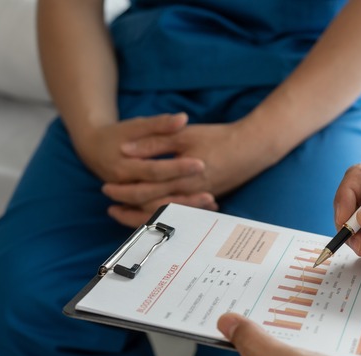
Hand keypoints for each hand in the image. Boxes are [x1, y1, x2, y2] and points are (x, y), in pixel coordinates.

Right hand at [73, 114, 218, 226]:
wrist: (94, 149)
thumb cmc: (118, 135)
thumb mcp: (136, 126)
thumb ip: (159, 124)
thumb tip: (182, 118)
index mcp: (124, 167)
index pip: (154, 171)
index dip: (177, 168)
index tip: (200, 164)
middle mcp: (126, 187)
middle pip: (156, 196)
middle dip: (183, 196)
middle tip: (209, 192)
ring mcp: (130, 199)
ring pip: (158, 210)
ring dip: (183, 208)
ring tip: (210, 202)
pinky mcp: (138, 203)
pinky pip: (159, 213)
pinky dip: (180, 212)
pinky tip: (202, 208)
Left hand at [115, 120, 281, 197]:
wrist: (253, 147)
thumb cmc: (219, 138)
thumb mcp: (183, 135)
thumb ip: (154, 143)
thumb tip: (126, 150)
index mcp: (180, 177)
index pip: (144, 190)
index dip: (123, 191)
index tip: (107, 189)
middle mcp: (188, 193)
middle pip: (151, 207)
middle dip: (128, 208)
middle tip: (110, 206)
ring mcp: (198, 198)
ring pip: (165, 213)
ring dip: (144, 215)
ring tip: (126, 213)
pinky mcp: (207, 197)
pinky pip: (180, 212)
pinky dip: (165, 213)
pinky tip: (156, 212)